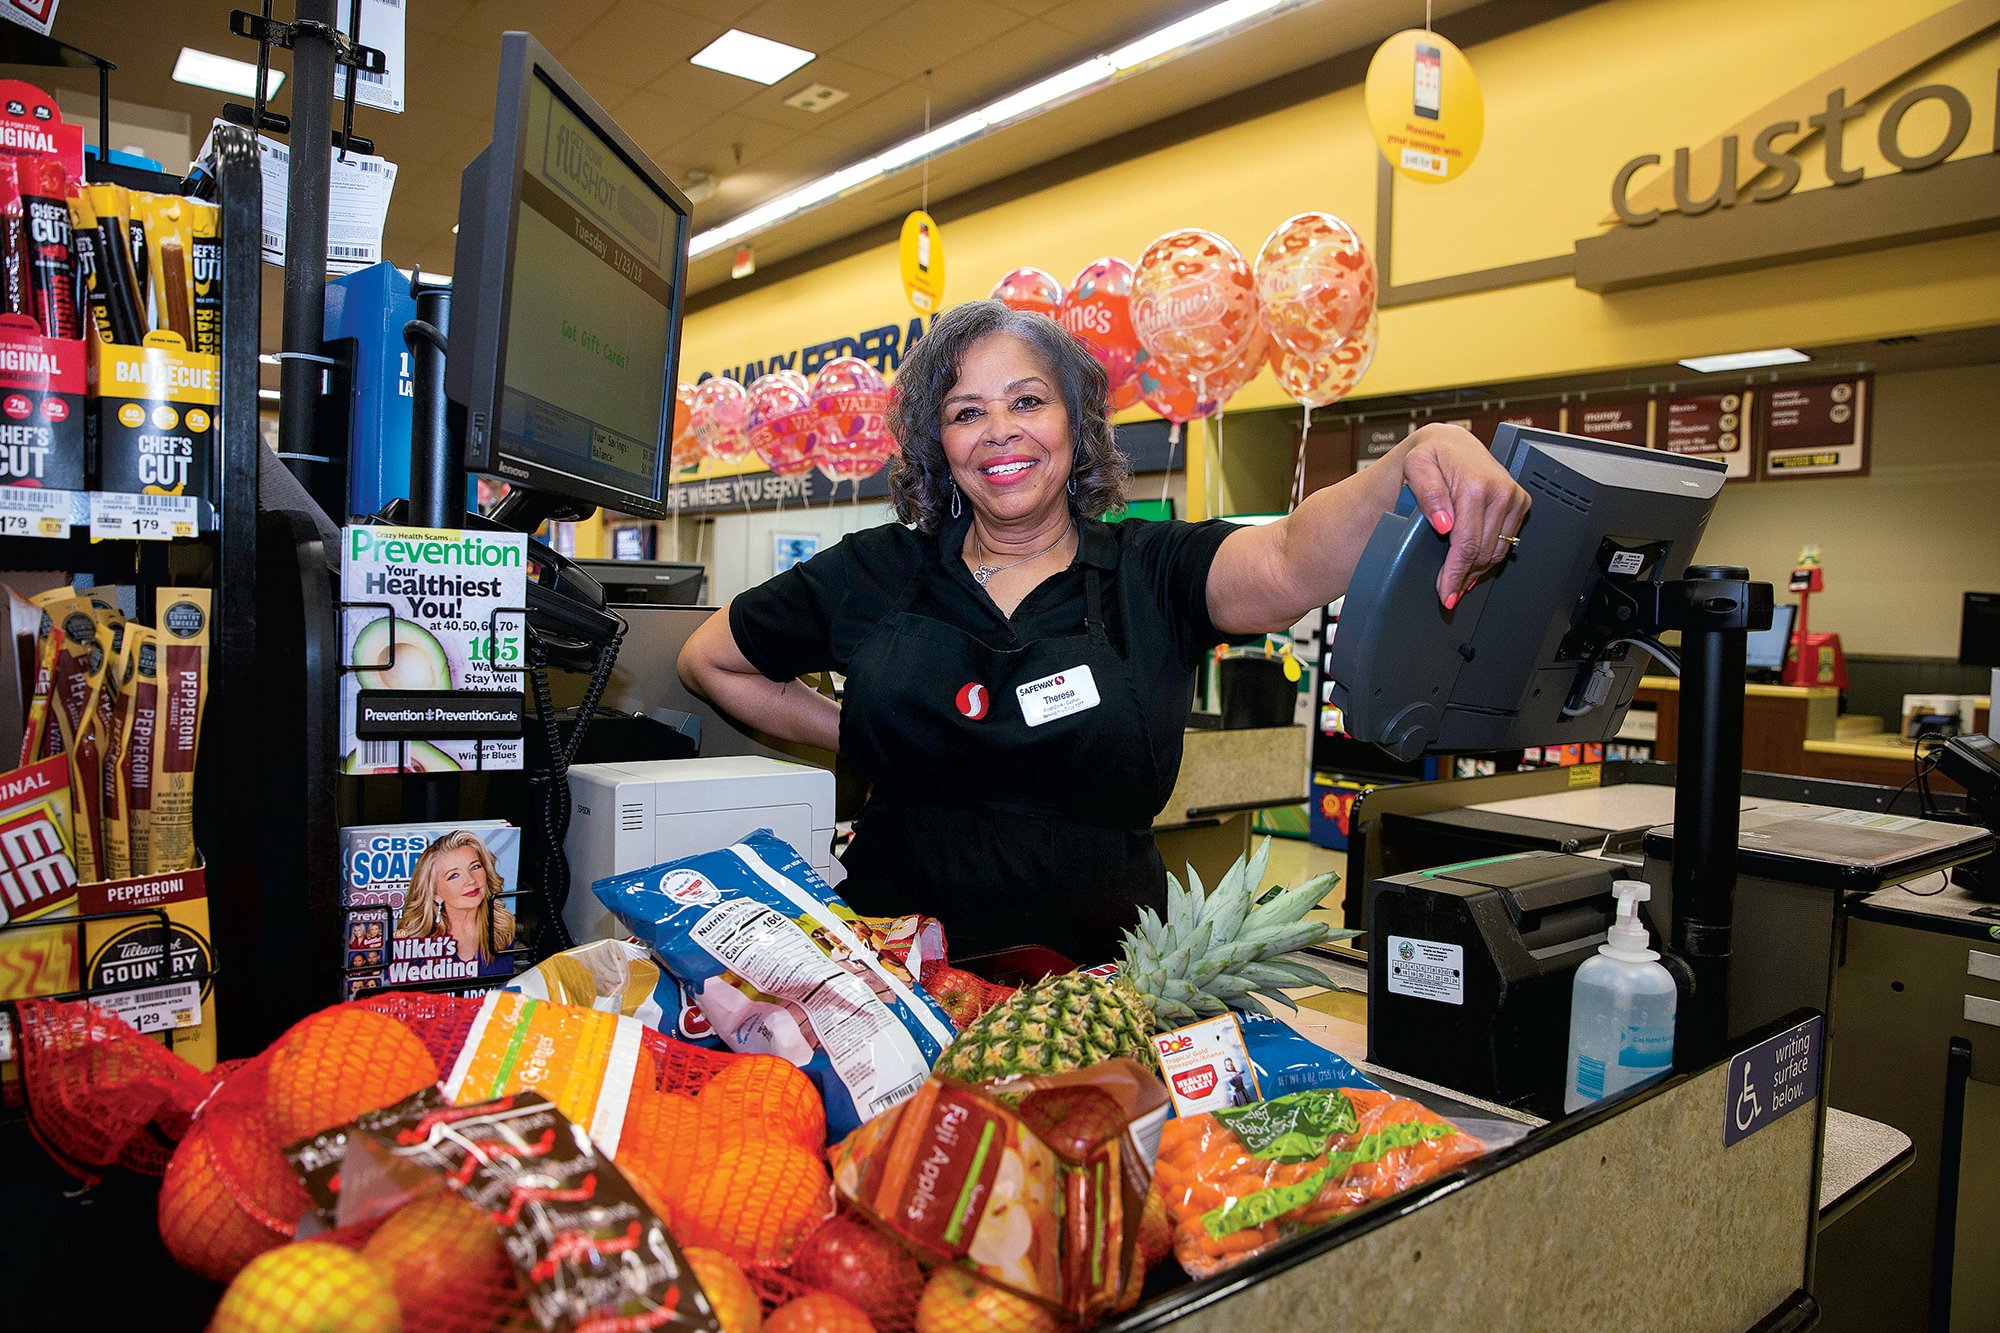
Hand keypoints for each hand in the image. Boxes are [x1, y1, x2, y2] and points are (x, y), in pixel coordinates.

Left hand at [1399, 424, 1531, 606]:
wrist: (1452, 445)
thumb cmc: (1432, 456)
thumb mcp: (1416, 468)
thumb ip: (1427, 494)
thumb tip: (1443, 523)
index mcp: (1476, 486)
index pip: (1467, 544)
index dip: (1455, 573)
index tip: (1446, 592)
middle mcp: (1501, 492)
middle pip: (1483, 552)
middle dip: (1463, 576)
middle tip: (1447, 591)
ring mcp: (1514, 498)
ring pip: (1498, 552)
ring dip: (1476, 570)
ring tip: (1457, 580)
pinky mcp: (1521, 502)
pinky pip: (1507, 542)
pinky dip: (1488, 556)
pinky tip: (1473, 563)